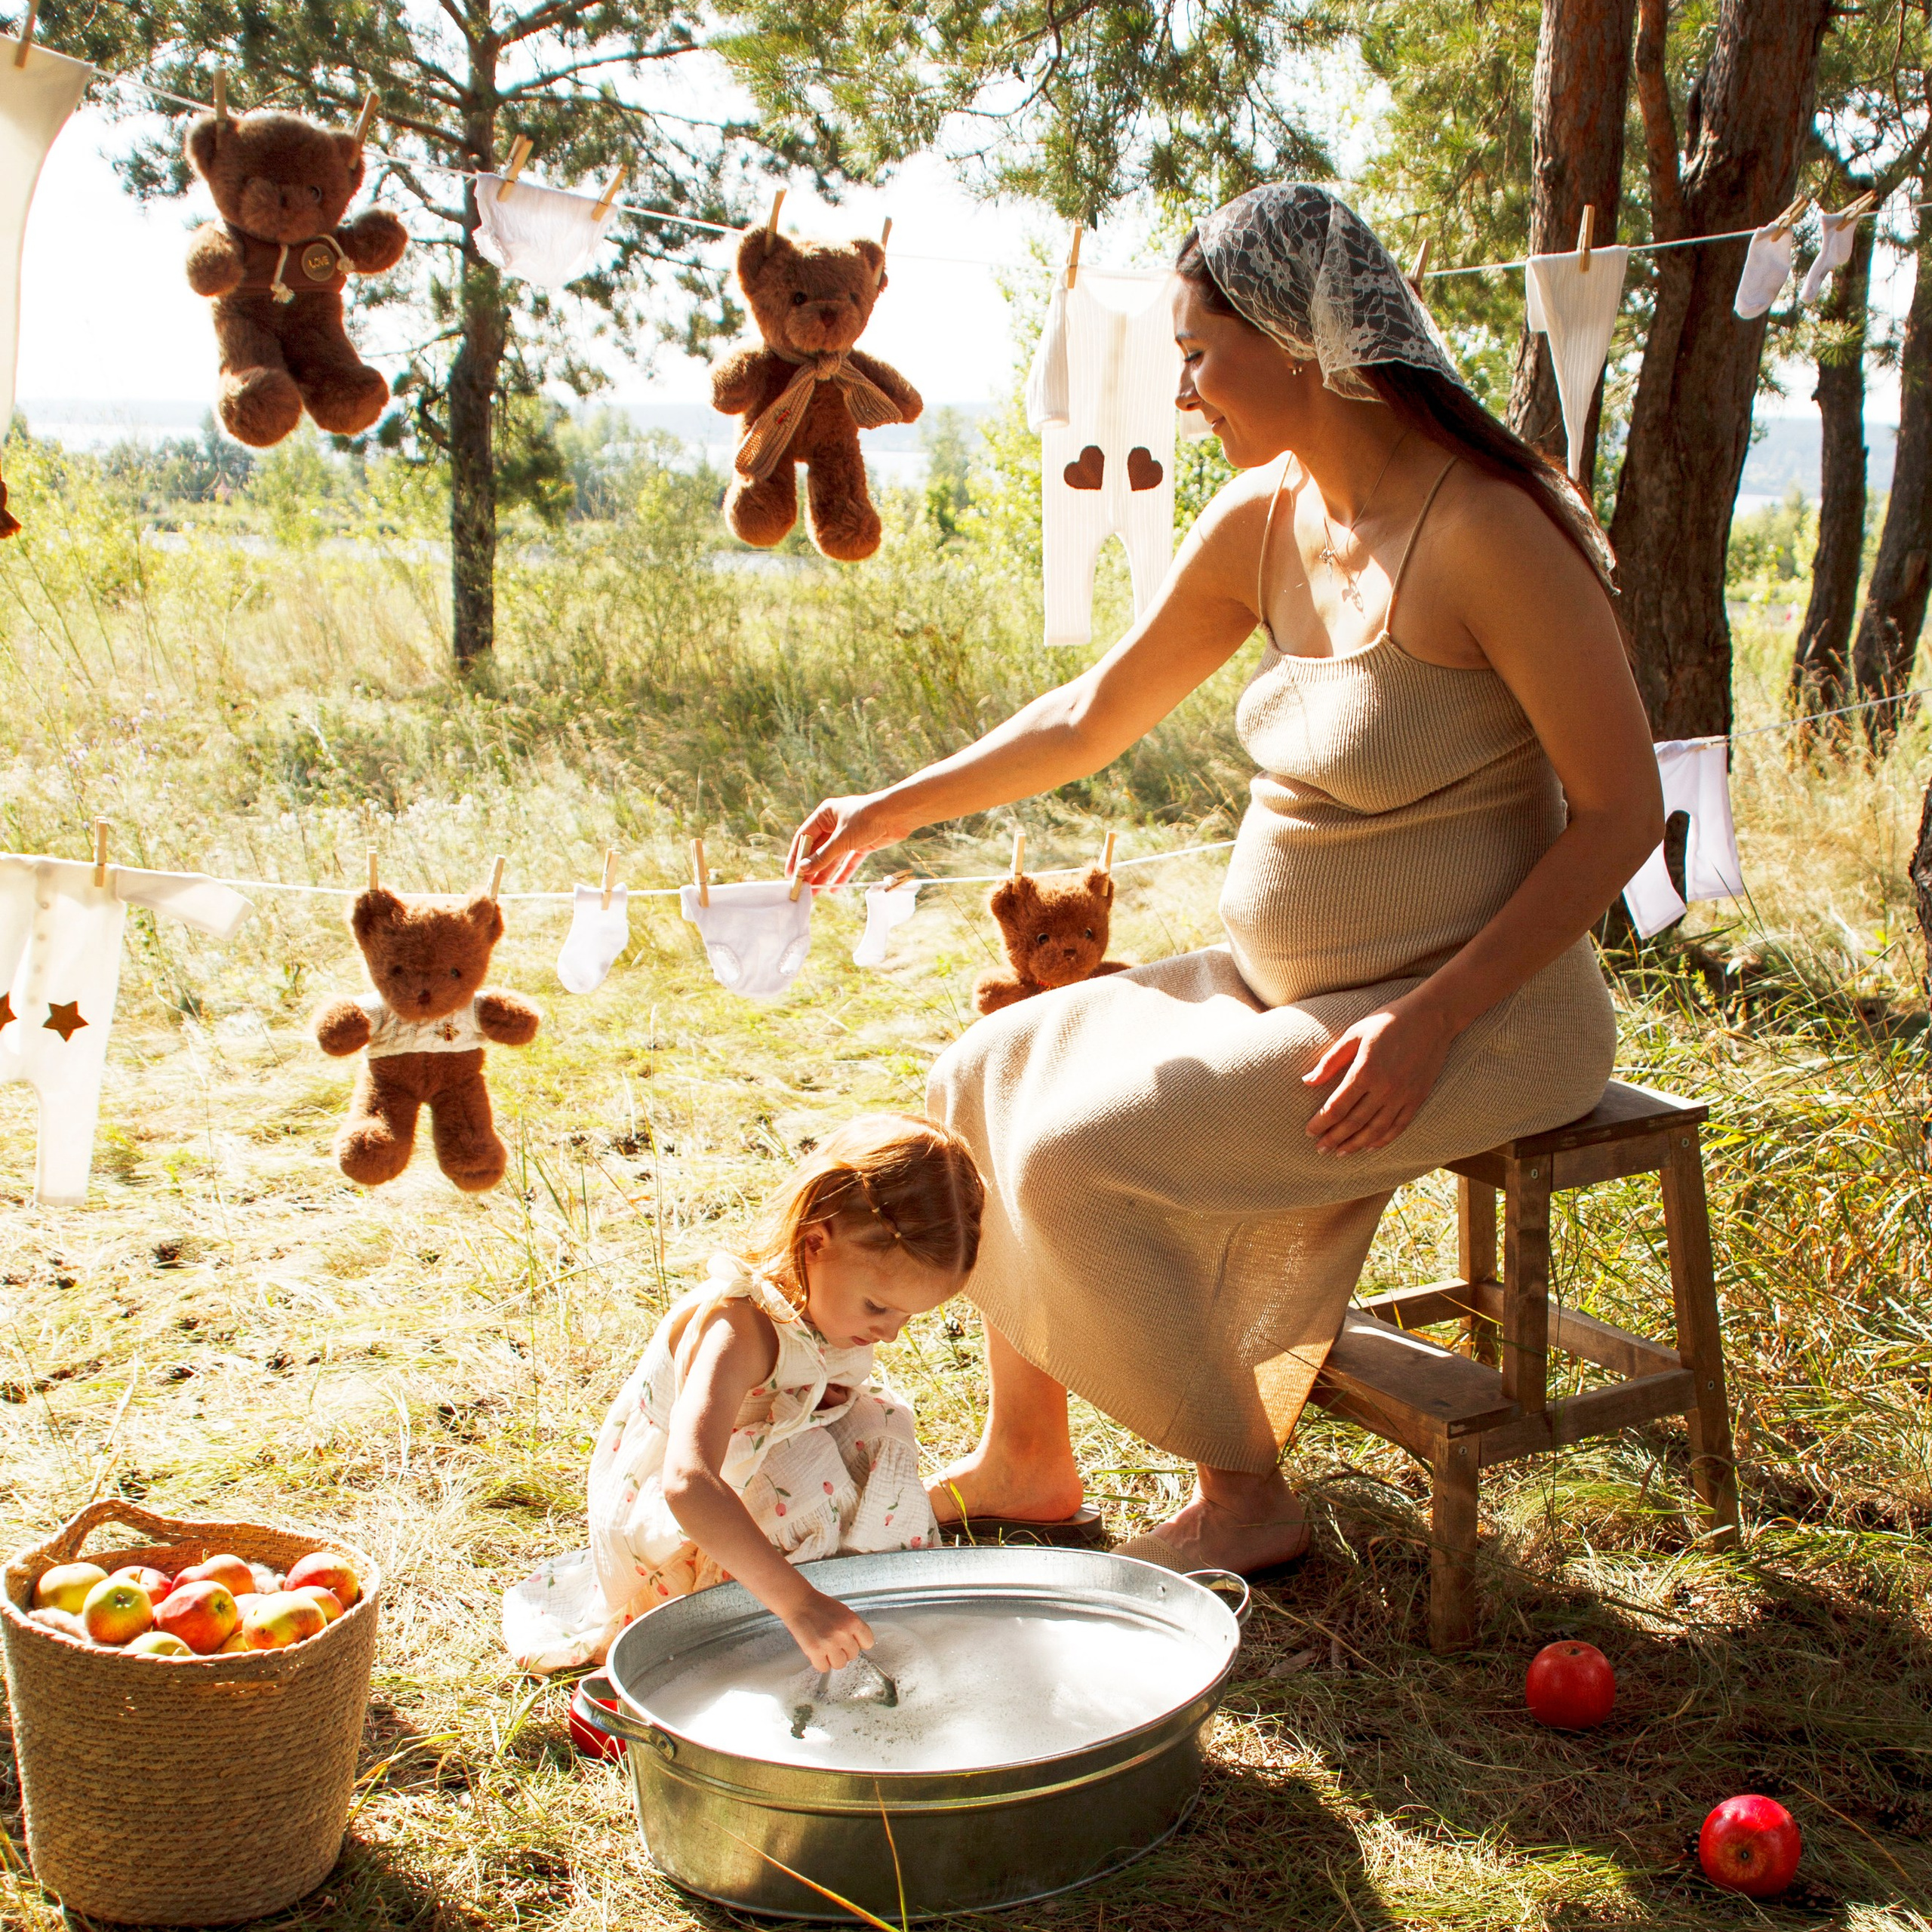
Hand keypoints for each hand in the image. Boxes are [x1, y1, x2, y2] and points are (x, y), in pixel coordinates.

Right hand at [782, 1585, 874, 1672]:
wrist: (800, 1603)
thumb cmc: (820, 1606)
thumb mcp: (844, 1612)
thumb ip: (852, 1628)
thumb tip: (858, 1644)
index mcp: (852, 1621)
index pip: (868, 1643)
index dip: (859, 1643)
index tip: (852, 1641)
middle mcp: (843, 1634)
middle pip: (853, 1655)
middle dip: (844, 1650)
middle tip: (834, 1642)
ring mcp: (829, 1644)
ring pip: (840, 1664)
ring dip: (833, 1659)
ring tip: (826, 1648)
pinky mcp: (815, 1651)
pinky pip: (824, 1668)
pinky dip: (820, 1662)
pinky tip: (817, 1652)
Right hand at [787, 791, 918, 889]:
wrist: (897, 815)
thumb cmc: (866, 819)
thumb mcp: (841, 840)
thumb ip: (822, 856)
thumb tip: (803, 870)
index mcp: (825, 814)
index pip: (804, 837)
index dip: (796, 856)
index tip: (791, 874)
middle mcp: (834, 823)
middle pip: (818, 849)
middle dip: (811, 868)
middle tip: (803, 887)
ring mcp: (848, 834)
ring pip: (833, 857)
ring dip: (825, 874)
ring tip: (815, 892)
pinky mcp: (862, 843)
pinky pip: (848, 861)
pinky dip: (842, 873)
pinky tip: (835, 887)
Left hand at [1302, 995, 1455, 1155]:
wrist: (1432, 1017)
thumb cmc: (1388, 1021)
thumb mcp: (1354, 1034)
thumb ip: (1330, 1061)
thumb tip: (1307, 1081)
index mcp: (1365, 1071)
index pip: (1337, 1107)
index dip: (1321, 1122)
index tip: (1309, 1131)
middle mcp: (1384, 1088)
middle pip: (1353, 1123)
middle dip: (1333, 1138)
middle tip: (1319, 1149)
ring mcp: (1403, 1095)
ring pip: (1375, 1130)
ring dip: (1356, 1144)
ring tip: (1340, 1152)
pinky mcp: (1418, 1097)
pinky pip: (1399, 1126)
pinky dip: (1384, 1140)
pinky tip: (1370, 1146)